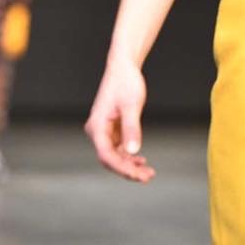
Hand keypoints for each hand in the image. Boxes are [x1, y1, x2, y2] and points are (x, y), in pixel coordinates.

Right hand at [84, 56, 155, 182]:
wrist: (123, 67)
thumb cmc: (126, 82)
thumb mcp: (131, 105)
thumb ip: (132, 128)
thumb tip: (133, 152)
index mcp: (97, 126)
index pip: (106, 156)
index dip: (122, 168)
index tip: (138, 175)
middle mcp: (97, 131)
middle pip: (109, 159)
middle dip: (128, 170)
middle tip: (148, 176)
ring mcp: (103, 131)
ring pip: (114, 155)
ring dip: (129, 165)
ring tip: (147, 172)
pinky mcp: (111, 128)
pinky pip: (117, 148)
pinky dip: (128, 155)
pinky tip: (140, 160)